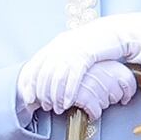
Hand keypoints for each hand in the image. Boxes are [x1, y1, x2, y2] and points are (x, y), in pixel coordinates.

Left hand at [18, 14, 140, 112]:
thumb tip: (48, 78)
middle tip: (44, 106)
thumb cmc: (93, 43)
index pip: (35, 66)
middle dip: (43, 93)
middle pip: (44, 74)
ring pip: (57, 78)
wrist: (112, 31)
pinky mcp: (85, 56)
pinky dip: (69, 92)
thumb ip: (60, 59)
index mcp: (55, 45)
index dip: (29, 84)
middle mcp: (60, 47)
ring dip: (55, 96)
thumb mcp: (72, 48)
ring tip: (57, 108)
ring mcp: (72, 51)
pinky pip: (73, 77)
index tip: (28, 98)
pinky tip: (68, 102)